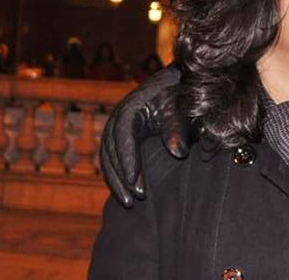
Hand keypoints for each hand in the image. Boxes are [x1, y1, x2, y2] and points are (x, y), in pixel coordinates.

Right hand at [100, 66, 189, 206]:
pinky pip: (112, 161)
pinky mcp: (120, 139)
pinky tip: (127, 194)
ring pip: (107, 159)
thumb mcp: (180, 108)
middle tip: (134, 199)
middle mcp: (118, 119)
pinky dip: (117, 177)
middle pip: (111, 151)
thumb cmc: (179, 97)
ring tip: (129, 203)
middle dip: (120, 176)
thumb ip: (178, 129)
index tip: (134, 182)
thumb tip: (178, 153)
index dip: (127, 159)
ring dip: (116, 182)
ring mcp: (116, 129)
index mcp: (131, 108)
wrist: (175, 85)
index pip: (124, 136)